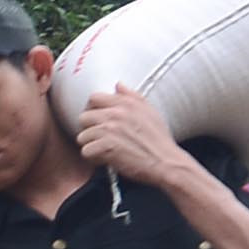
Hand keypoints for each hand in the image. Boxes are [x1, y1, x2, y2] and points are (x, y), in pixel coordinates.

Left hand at [75, 82, 189, 188]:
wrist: (166, 162)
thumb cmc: (160, 141)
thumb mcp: (150, 112)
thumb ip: (132, 96)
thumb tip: (118, 85)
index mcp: (125, 103)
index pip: (94, 98)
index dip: (93, 110)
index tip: (97, 121)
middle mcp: (115, 114)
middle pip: (84, 117)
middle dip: (89, 129)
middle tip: (99, 138)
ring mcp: (109, 130)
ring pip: (83, 136)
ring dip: (91, 145)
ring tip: (103, 151)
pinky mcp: (106, 147)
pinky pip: (86, 151)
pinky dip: (94, 158)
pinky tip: (105, 159)